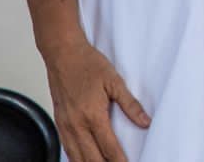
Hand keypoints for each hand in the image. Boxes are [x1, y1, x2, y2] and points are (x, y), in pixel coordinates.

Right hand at [43, 37, 147, 161]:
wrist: (62, 52)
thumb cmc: (86, 62)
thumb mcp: (114, 80)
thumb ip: (130, 104)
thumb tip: (145, 121)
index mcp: (92, 115)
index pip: (109, 149)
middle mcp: (76, 124)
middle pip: (92, 160)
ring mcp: (65, 125)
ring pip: (77, 158)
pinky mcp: (59, 122)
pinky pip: (67, 148)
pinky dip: (76, 160)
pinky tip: (84, 161)